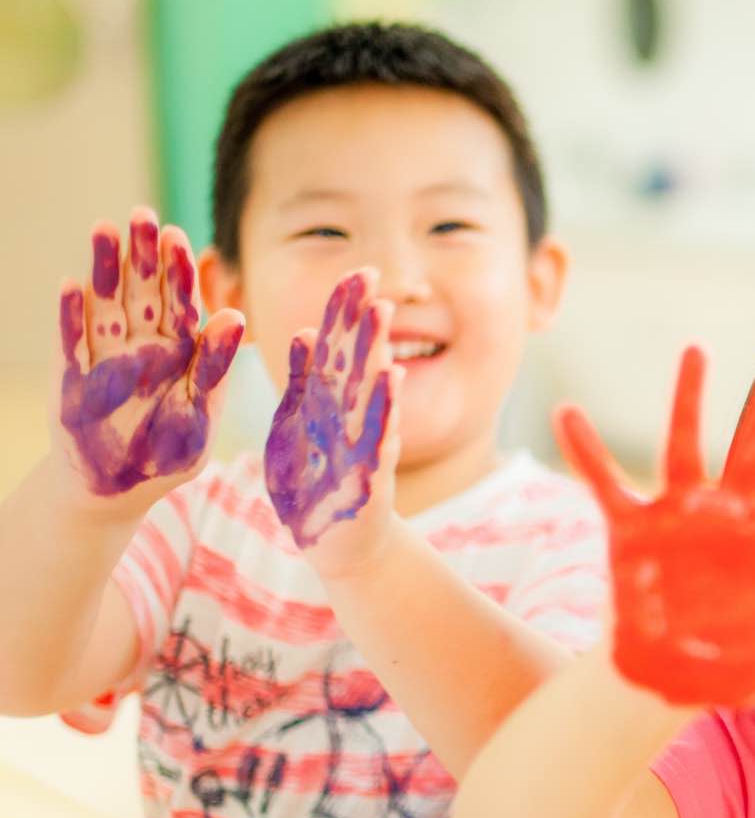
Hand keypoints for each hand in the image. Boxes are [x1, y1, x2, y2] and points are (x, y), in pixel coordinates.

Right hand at [53, 209, 243, 511]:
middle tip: (142, 214)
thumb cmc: (168, 455)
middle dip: (143, 254)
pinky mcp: (73, 381)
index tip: (180, 236)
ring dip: (105, 269)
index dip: (180, 270)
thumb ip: (216, 368)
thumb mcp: (201, 414)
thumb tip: (234, 315)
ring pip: (106, 305)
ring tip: (105, 229)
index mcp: (181, 353)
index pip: (182, 303)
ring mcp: (105, 360)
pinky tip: (72, 284)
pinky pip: (73, 343)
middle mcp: (142, 348)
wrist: (118, 491)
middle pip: (143, 293)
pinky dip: (72, 316)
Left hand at [264, 269, 400, 562]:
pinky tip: (392, 379)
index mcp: (326, 405)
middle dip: (360, 318)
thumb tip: (306, 334)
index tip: (357, 272)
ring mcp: (361, 446)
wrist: (339, 546)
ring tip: (380, 312)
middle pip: (354, 360)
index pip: (336, 348)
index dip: (344, 311)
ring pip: (367, 392)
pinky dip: (383, 409)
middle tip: (369, 274)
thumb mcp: (298, 426)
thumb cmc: (315, 486)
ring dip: (374, 350)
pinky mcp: (368, 477)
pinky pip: (375, 438)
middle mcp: (349, 419)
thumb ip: (303, 382)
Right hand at [555, 341, 754, 707]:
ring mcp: (679, 519)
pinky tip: (568, 414)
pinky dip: (587, 453)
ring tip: (698, 351)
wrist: (667, 683)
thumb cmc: (732, 666)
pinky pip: (606, 486)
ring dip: (690, 402)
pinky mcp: (632, 533)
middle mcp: (728, 519)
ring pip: (687, 448)